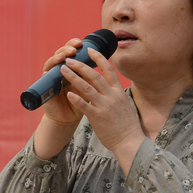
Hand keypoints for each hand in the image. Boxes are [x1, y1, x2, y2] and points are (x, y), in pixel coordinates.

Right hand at [41, 38, 84, 125]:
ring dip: (57, 57)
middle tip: (74, 48)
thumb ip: (91, 76)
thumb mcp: (89, 88)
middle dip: (67, 48)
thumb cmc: (80, 103)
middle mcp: (59, 70)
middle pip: (61, 53)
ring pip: (51, 62)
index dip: (74, 45)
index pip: (71, 51)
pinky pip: (46, 76)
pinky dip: (51, 71)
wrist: (68, 119)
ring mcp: (50, 77)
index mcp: (71, 68)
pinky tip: (57, 68)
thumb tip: (102, 62)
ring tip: (65, 55)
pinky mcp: (44, 86)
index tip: (82, 42)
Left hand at [62, 50, 145, 172]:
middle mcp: (111, 96)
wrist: (130, 142)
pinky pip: (84, 106)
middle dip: (80, 66)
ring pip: (86, 87)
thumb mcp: (123, 105)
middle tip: (69, 59)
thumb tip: (106, 87)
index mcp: (118, 92)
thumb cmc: (126, 125)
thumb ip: (113, 95)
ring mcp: (104, 106)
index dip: (98, 58)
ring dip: (73, 77)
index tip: (89, 50)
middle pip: (94, 76)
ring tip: (62, 70)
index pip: (108, 70)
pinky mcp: (98, 117)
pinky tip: (67, 93)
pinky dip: (75, 98)